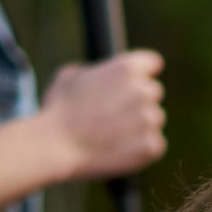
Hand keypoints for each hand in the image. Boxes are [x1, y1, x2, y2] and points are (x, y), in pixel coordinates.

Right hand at [40, 50, 166, 181]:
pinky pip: (155, 143)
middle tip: (115, 113)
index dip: (143, 71)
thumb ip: (95, 71)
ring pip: (155, 118)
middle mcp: (143, 91)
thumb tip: (103, 76)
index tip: (136, 80)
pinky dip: (142, 148)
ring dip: (141, 124)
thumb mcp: (70, 75)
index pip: (152, 62)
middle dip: (138, 100)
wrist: (55, 146)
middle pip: (153, 91)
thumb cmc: (58, 109)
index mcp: (127, 68)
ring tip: (113, 133)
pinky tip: (120, 148)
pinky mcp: (151, 146)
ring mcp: (149, 120)